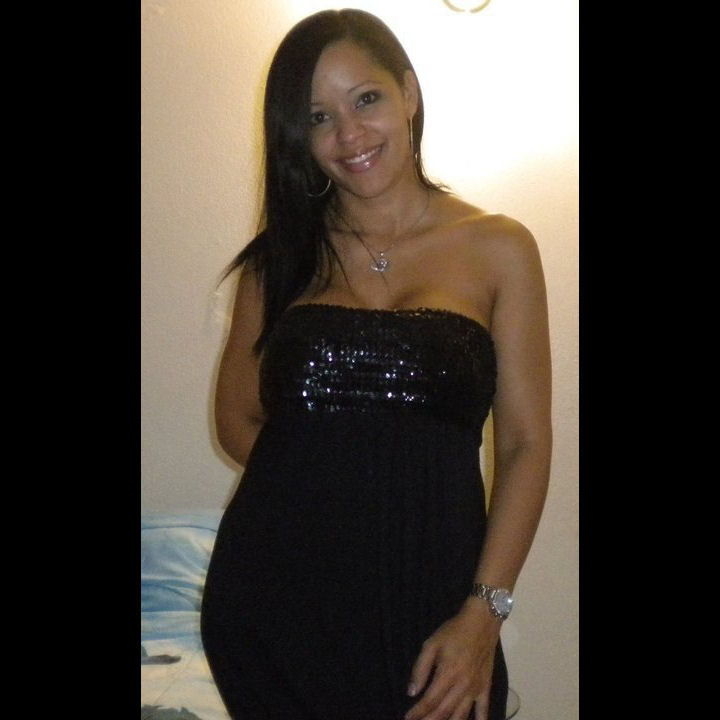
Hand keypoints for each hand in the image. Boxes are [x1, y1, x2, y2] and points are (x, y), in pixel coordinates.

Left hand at [404, 598, 501, 719]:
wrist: (481, 622)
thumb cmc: (453, 632)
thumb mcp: (431, 644)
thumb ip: (420, 668)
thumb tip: (412, 692)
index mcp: (447, 674)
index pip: (430, 701)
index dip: (417, 713)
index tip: (408, 719)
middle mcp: (462, 686)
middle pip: (443, 712)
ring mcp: (476, 688)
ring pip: (461, 715)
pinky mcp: (486, 687)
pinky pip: (484, 710)